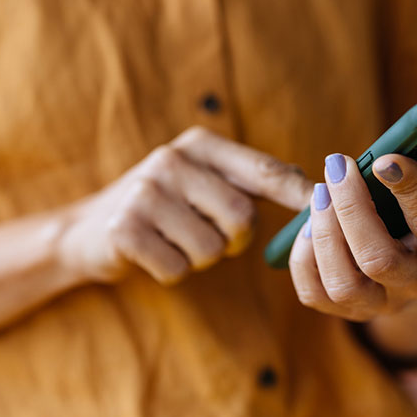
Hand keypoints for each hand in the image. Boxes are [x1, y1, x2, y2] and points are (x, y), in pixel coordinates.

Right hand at [60, 127, 312, 284]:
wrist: (87, 229)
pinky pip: (177, 268)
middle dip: (232, 240)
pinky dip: (171, 271)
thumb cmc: (162, 208)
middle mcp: (171, 160)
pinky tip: (152, 253)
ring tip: (173, 241)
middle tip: (208, 236)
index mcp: (199, 145)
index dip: (298, 193)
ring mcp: (144, 193)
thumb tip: (317, 191)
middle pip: (241, 218)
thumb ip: (250, 181)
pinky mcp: (124, 228)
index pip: (262, 170)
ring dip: (199, 258)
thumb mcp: (201, 181)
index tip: (329, 207)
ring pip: (210, 249)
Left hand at [289, 128, 416, 321]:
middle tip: (337, 164)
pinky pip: (314, 294)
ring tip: (320, 190)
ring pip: (343, 282)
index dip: (410, 193)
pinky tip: (305, 223)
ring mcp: (379, 303)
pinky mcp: (346, 310)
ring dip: (324, 233)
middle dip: (353, 210)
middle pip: (378, 259)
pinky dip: (303, 259)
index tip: (385, 157)